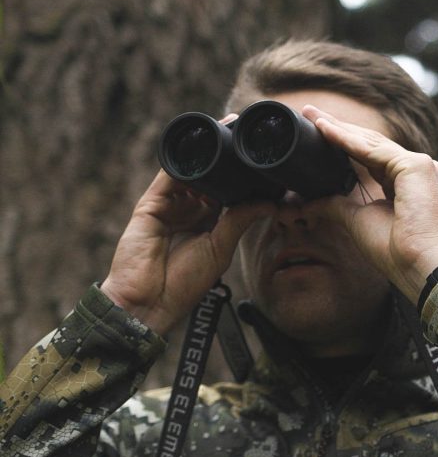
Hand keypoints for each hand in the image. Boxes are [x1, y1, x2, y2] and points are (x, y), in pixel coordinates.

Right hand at [101, 168, 273, 336]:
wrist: (150, 300)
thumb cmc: (184, 284)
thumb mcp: (220, 249)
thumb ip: (240, 221)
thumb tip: (269, 204)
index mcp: (208, 224)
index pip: (225, 195)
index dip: (239, 184)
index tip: (258, 172)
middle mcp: (188, 212)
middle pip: (207, 182)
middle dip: (222, 171)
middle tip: (243, 158)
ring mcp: (169, 206)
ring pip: (189, 175)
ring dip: (204, 165)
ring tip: (223, 156)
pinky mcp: (150, 204)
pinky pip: (166, 177)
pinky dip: (182, 165)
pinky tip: (197, 157)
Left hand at [302, 105, 437, 304]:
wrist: (417, 264)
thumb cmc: (394, 249)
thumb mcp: (356, 220)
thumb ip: (335, 205)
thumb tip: (308, 203)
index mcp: (402, 182)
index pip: (367, 155)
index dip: (341, 142)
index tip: (317, 132)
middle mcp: (412, 169)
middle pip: (366, 143)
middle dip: (336, 128)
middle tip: (309, 112)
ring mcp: (417, 165)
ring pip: (368, 142)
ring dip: (338, 128)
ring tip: (312, 115)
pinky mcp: (414, 165)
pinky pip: (372, 150)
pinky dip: (346, 139)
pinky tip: (324, 129)